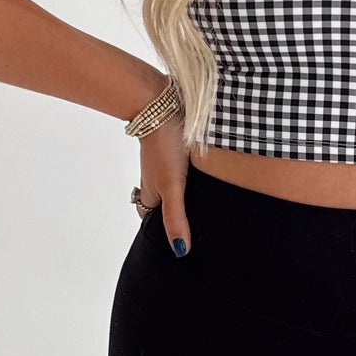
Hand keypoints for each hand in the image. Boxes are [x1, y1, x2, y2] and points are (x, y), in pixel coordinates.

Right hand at [137, 112, 191, 254]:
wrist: (162, 104)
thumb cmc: (164, 146)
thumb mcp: (172, 187)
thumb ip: (175, 217)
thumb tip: (180, 250)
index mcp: (152, 192)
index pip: (150, 218)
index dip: (159, 230)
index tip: (173, 241)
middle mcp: (155, 179)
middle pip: (161, 202)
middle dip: (173, 214)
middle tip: (191, 225)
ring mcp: (165, 162)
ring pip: (172, 184)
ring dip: (183, 193)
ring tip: (203, 204)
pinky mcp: (176, 147)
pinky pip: (181, 165)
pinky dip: (190, 174)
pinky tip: (206, 174)